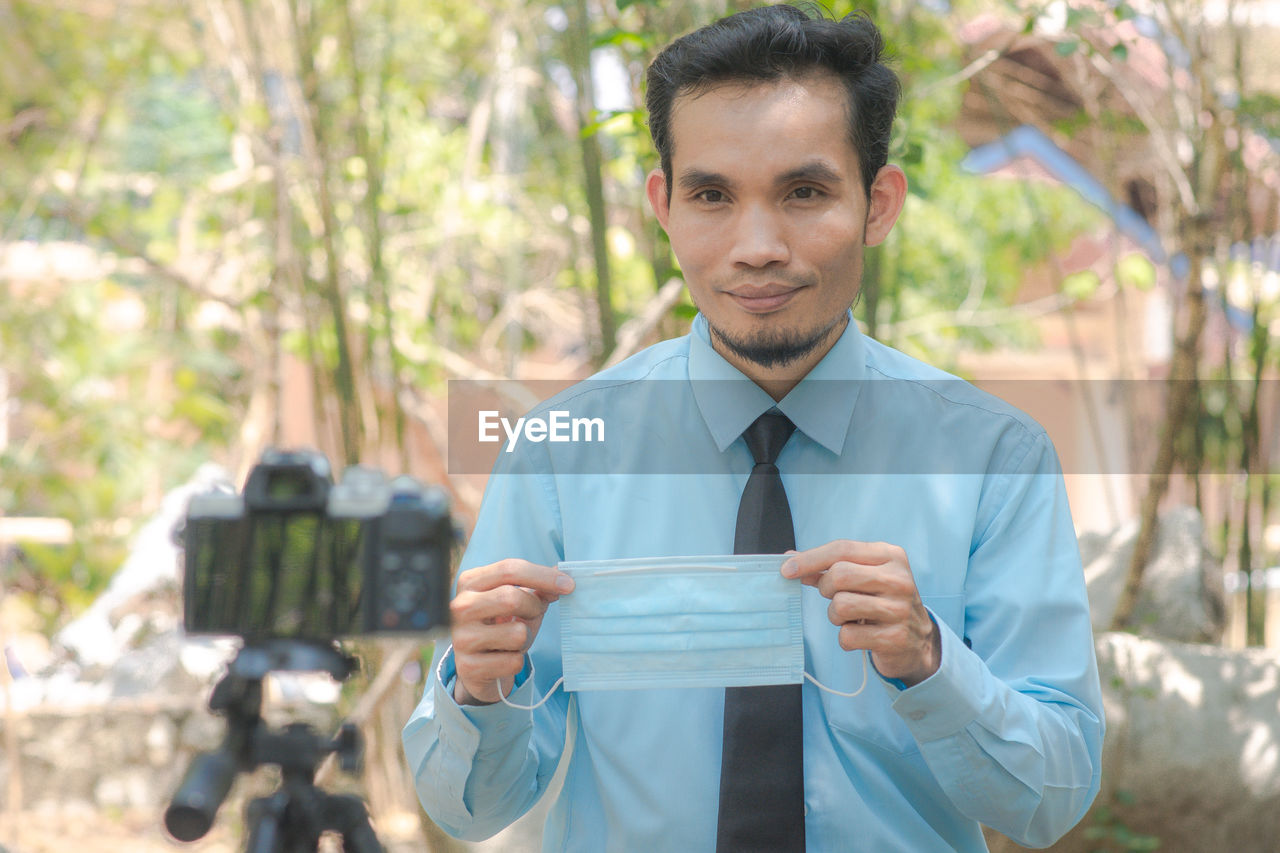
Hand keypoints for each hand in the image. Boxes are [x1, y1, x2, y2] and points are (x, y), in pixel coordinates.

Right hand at [449, 559, 573, 704]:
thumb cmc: (500, 626)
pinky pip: (514, 662)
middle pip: (511, 597)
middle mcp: (459, 607)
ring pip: (517, 633)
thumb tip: (562, 578)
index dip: (543, 576)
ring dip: (525, 638)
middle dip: (534, 607)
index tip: (569, 585)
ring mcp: (461, 638)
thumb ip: (538, 589)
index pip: (509, 569)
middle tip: (535, 614)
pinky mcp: (468, 667)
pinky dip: (517, 661)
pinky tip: (503, 660)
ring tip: (512, 641)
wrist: (477, 667)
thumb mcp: (519, 602)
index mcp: (470, 582)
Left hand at [782, 540, 940, 686]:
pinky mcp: (895, 637)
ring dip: (835, 616)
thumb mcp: (863, 576)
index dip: (810, 558)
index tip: (786, 569)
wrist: (916, 640)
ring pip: (841, 606)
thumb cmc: (881, 601)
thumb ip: (829, 566)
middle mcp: (899, 579)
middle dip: (826, 589)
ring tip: (850, 617)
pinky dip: (845, 638)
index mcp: (890, 556)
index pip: (842, 549)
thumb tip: (790, 560)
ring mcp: (899, 609)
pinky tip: (861, 636)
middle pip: (839, 575)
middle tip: (835, 597)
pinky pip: (847, 636)